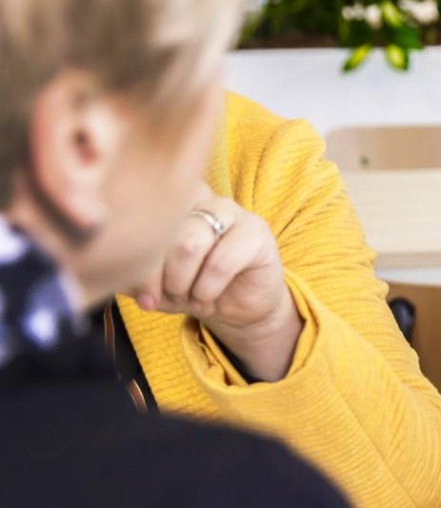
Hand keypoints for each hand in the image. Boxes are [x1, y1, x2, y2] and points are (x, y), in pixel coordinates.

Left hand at [136, 189, 301, 380]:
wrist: (240, 308)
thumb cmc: (194, 288)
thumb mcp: (156, 284)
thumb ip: (133, 275)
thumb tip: (115, 277)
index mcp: (174, 202)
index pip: (144, 219)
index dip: (140, 262)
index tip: (145, 297)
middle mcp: (203, 199)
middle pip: (166, 235)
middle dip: (163, 278)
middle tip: (172, 297)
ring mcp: (233, 212)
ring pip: (191, 245)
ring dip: (184, 284)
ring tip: (191, 298)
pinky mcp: (257, 232)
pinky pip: (221, 262)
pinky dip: (207, 289)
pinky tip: (209, 298)